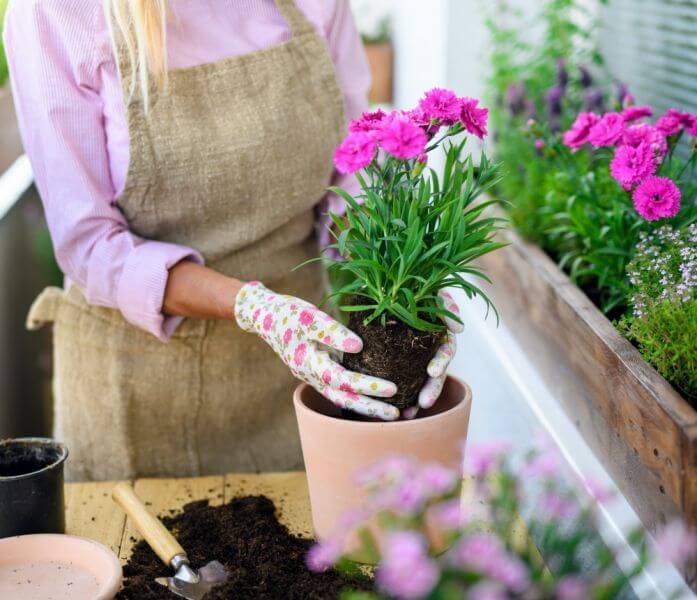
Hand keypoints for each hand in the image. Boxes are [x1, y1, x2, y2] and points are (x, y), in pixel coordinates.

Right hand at [235, 282, 399, 420]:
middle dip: (370, 408)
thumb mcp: (310, 316)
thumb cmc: (288, 313)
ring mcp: (313, 376)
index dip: (367, 386)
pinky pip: (338, 389)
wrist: (264, 315)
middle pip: (343, 399)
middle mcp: (311, 376)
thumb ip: (333, 332)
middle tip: (397, 414)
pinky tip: (373, 398)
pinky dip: (355, 396)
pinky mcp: (317, 371)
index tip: (392, 389)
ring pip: (340, 398)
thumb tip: (359, 346)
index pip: (343, 380)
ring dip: (364, 406)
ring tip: (390, 413)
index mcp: (309, 363)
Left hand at [403, 290, 460, 418]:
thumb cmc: (408, 282)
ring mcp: (414, 354)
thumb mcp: (429, 288)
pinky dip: (400, 394)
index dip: (441, 361)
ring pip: (420, 380)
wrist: (383, 281)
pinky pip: (402, 379)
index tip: (432, 370)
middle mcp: (429, 345)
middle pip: (435, 372)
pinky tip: (395, 408)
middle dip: (431, 388)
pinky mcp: (397, 358)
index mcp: (438, 331)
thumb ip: (445, 302)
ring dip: (417, 397)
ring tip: (409, 414)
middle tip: (423, 403)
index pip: (446, 350)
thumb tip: (460, 331)